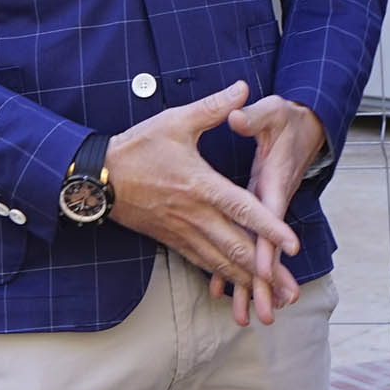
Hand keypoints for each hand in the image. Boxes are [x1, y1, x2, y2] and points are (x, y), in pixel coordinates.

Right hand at [105, 82, 300, 298]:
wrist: (97, 178)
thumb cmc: (137, 148)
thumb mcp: (175, 121)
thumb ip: (213, 108)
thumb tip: (243, 87)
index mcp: (201, 185)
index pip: (242, 209)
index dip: (269, 227)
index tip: (293, 244)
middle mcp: (195, 215)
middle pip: (237, 248)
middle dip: (266, 272)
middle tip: (291, 291)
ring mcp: (183, 231)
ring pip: (221, 262)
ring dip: (248, 282)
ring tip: (272, 301)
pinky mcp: (173, 240)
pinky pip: (203, 262)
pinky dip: (224, 277)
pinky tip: (239, 287)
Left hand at [209, 95, 324, 326]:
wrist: (307, 125)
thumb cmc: (287, 119)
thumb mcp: (272, 111)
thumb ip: (254, 117)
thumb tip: (238, 116)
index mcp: (274, 180)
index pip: (269, 217)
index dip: (267, 243)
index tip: (261, 269)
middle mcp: (273, 202)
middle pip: (269, 248)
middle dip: (266, 282)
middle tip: (266, 313)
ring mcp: (268, 211)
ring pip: (261, 254)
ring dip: (257, 285)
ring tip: (252, 317)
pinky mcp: (260, 213)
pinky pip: (249, 246)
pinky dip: (240, 269)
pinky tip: (228, 291)